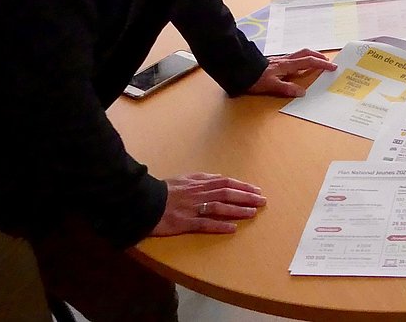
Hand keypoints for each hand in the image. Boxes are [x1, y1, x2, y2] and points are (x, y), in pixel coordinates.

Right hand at [150, 172, 265, 235]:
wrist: (143, 201)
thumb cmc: (164, 190)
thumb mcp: (184, 179)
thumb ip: (202, 178)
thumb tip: (220, 177)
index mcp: (199, 183)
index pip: (226, 183)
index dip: (243, 186)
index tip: (257, 190)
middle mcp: (198, 194)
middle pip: (227, 194)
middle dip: (246, 197)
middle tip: (262, 201)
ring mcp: (192, 208)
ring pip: (219, 207)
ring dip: (237, 210)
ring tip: (252, 213)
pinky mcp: (184, 222)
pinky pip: (205, 224)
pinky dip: (219, 226)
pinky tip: (232, 228)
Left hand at [245, 49, 335, 97]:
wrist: (239, 69)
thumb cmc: (255, 78)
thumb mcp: (271, 86)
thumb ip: (287, 89)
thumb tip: (302, 92)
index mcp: (287, 65)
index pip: (308, 61)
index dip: (321, 64)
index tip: (332, 67)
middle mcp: (285, 60)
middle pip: (305, 53)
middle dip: (318, 56)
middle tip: (327, 61)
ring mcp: (279, 59)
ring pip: (298, 54)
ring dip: (309, 55)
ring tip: (316, 61)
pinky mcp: (274, 61)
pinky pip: (292, 57)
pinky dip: (300, 59)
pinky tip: (297, 65)